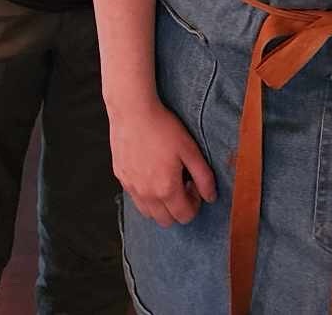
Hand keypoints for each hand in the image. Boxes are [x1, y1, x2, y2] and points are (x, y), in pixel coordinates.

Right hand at [110, 97, 215, 227]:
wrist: (132, 111)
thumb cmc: (162, 127)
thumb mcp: (190, 150)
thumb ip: (204, 177)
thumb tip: (211, 197)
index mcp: (166, 189)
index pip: (184, 216)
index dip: (194, 204)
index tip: (194, 185)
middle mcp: (146, 194)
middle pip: (166, 221)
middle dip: (178, 208)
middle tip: (181, 184)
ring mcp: (131, 187)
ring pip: (148, 213)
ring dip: (160, 205)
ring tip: (165, 180)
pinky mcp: (120, 177)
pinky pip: (135, 198)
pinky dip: (145, 194)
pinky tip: (150, 172)